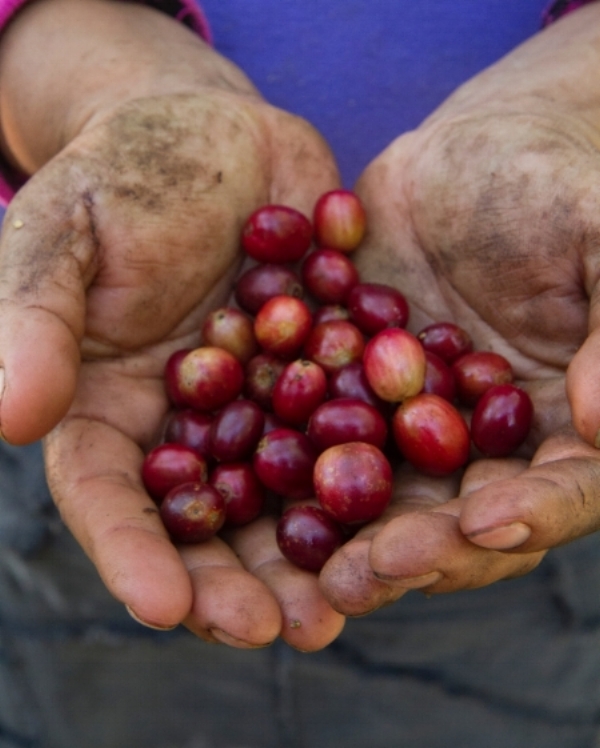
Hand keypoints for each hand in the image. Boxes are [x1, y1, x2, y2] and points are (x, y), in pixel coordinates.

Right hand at [0, 0, 343, 649]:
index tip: (163, 606)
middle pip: (208, 519)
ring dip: (314, 552)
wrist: (218, 133)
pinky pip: (355, 427)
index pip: (111, 494)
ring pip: (287, 494)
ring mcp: (266, 405)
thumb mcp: (66, 232)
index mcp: (113, 406)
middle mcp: (192, 424)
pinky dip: (378, 468)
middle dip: (236, 580)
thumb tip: (13, 416)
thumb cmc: (124, 173)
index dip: (132, 551)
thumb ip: (37, 319)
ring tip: (345, 603)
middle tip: (279, 629)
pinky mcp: (330, 373)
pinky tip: (408, 508)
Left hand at [320, 5, 599, 614]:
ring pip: (387, 492)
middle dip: (421, 547)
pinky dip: (295, 462)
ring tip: (312, 568)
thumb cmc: (560, 181)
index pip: (561, 488)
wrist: (475, 149)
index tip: (484, 524)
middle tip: (367, 574)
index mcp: (562, 420)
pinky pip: (322, 433)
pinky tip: (253, 486)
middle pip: (463, 514)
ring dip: (350, 534)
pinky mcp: (353, 390)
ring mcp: (413, 421)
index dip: (532, 513)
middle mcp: (485, 440)